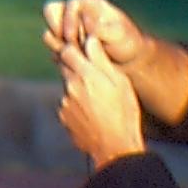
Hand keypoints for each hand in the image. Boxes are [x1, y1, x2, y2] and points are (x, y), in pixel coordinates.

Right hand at [41, 0, 148, 67]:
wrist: (127, 61)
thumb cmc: (126, 44)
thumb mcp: (118, 35)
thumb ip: (101, 27)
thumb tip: (84, 20)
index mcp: (91, 3)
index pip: (71, 5)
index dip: (72, 23)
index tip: (82, 40)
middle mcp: (76, 11)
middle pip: (51, 11)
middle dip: (59, 32)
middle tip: (73, 48)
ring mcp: (68, 26)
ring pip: (49, 30)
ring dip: (58, 45)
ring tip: (76, 56)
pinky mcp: (64, 40)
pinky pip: (51, 44)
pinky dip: (58, 53)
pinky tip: (73, 61)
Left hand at [56, 38, 148, 168]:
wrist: (114, 147)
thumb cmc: (123, 113)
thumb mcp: (120, 83)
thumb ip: (101, 60)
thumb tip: (90, 40)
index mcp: (85, 75)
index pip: (68, 51)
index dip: (75, 49)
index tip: (84, 52)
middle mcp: (70, 87)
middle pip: (66, 68)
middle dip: (78, 68)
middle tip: (96, 78)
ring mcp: (65, 104)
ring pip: (69, 87)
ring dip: (79, 89)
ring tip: (99, 102)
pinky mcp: (64, 117)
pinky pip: (69, 104)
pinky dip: (78, 105)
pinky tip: (94, 114)